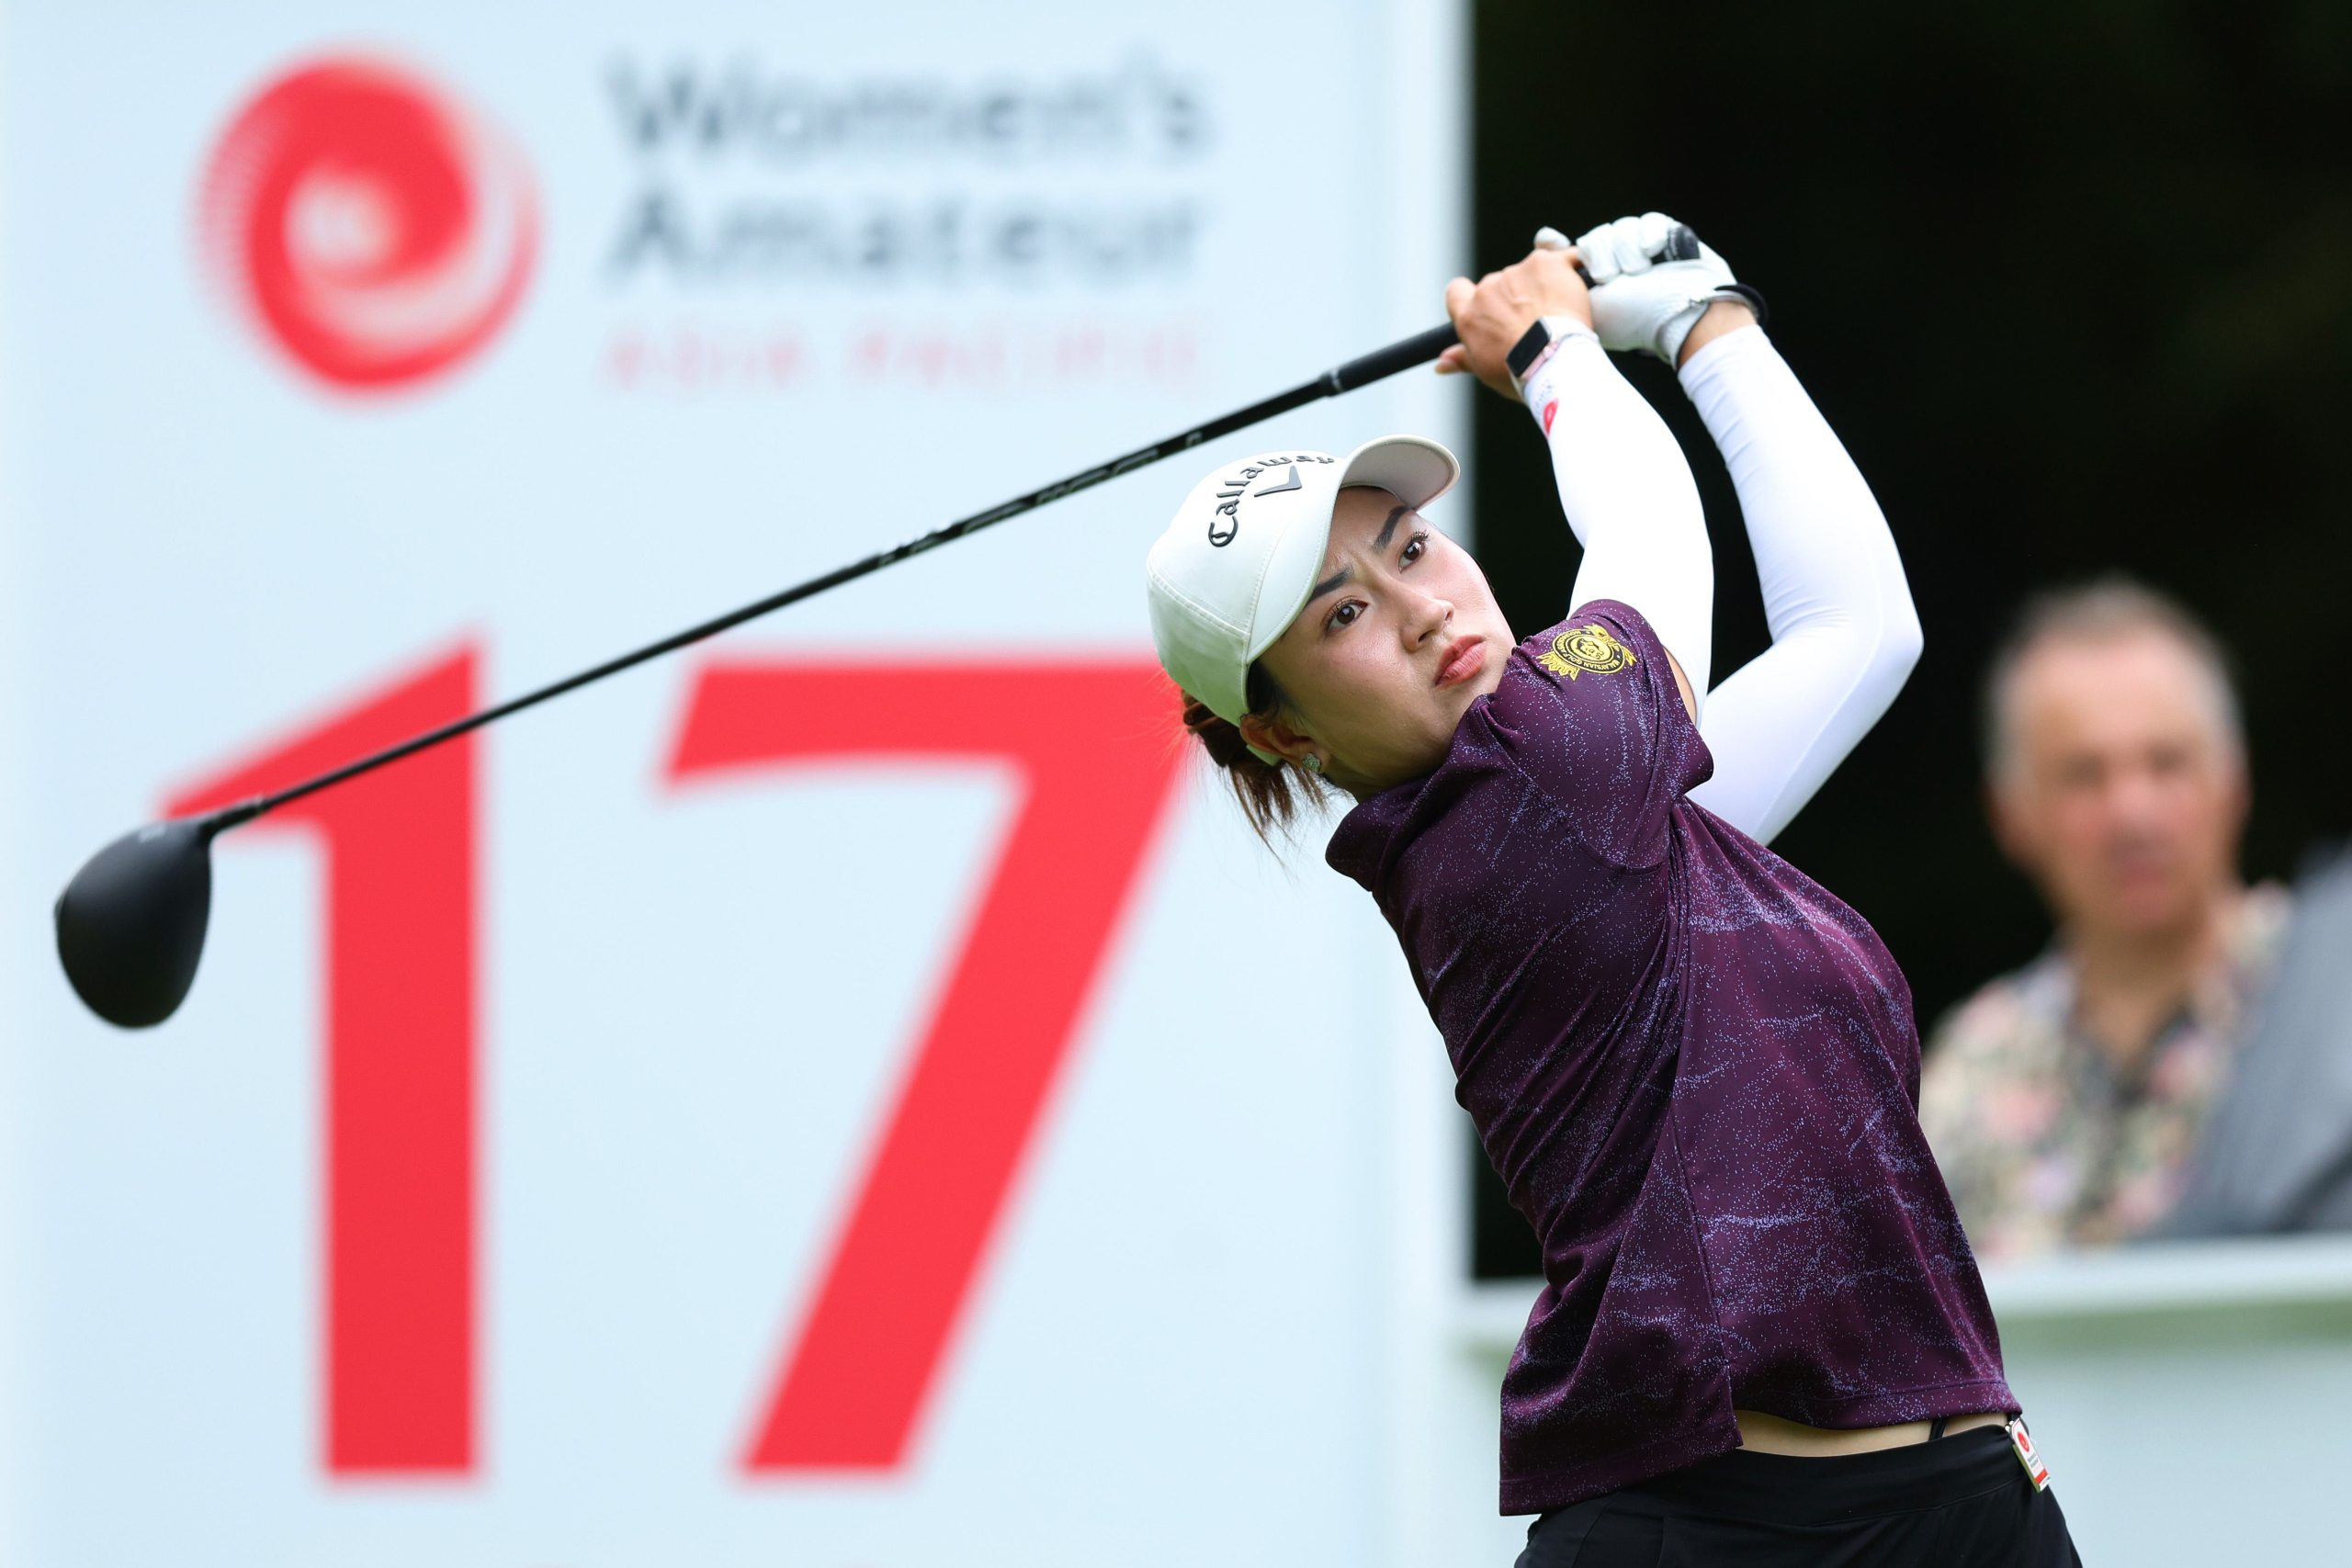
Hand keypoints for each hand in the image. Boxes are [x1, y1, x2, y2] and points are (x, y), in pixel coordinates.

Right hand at [1436, 246, 1593, 398]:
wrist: (1555, 359)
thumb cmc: (1520, 372)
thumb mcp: (1486, 371)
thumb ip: (1463, 359)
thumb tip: (1441, 364)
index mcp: (1469, 314)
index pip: (1456, 291)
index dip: (1470, 296)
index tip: (1487, 310)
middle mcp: (1489, 288)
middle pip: (1498, 284)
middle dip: (1515, 297)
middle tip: (1534, 323)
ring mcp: (1518, 272)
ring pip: (1530, 273)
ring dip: (1543, 287)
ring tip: (1559, 314)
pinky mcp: (1547, 262)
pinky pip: (1563, 258)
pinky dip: (1571, 269)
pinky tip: (1580, 286)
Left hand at [1574, 211, 1751, 364]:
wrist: (1682, 314)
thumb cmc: (1634, 317)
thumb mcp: (1586, 304)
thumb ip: (1561, 277)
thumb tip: (1545, 239)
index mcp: (1600, 280)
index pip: (1580, 249)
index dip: (1572, 248)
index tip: (1558, 247)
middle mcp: (1621, 263)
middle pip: (1598, 235)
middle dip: (1604, 254)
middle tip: (1613, 277)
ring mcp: (1645, 249)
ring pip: (1622, 227)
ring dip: (1628, 249)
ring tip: (1640, 271)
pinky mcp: (1670, 236)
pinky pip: (1650, 220)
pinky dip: (1651, 235)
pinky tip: (1654, 252)